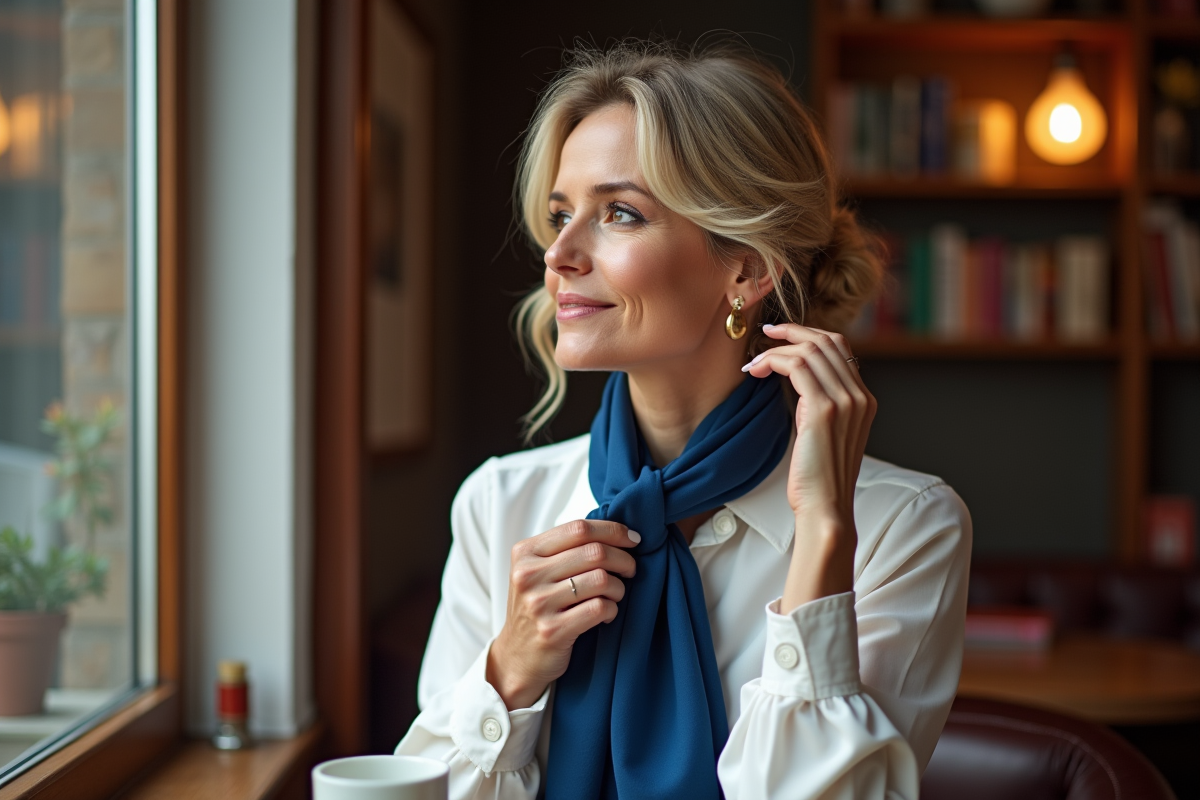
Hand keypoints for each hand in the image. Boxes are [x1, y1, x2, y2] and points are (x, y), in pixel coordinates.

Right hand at [487, 520, 639, 709]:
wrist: (517, 657)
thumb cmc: (537, 607)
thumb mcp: (538, 571)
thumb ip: (566, 549)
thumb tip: (618, 532)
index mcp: (526, 552)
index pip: (579, 528)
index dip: (613, 530)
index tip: (633, 539)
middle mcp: (528, 575)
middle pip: (594, 552)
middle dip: (623, 559)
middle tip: (630, 569)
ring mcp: (538, 603)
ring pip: (601, 579)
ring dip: (619, 587)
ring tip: (615, 595)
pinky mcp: (552, 630)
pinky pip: (600, 608)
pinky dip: (612, 610)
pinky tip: (606, 614)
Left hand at [742, 324, 875, 609]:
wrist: (825, 508)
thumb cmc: (817, 478)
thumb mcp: (824, 433)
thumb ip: (819, 404)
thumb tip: (794, 379)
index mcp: (864, 399)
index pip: (840, 348)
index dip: (809, 335)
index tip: (780, 338)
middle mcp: (860, 395)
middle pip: (827, 340)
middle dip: (792, 332)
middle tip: (764, 335)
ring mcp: (846, 400)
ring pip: (809, 349)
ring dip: (776, 349)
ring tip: (754, 362)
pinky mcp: (824, 408)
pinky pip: (796, 365)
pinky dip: (772, 361)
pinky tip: (756, 371)